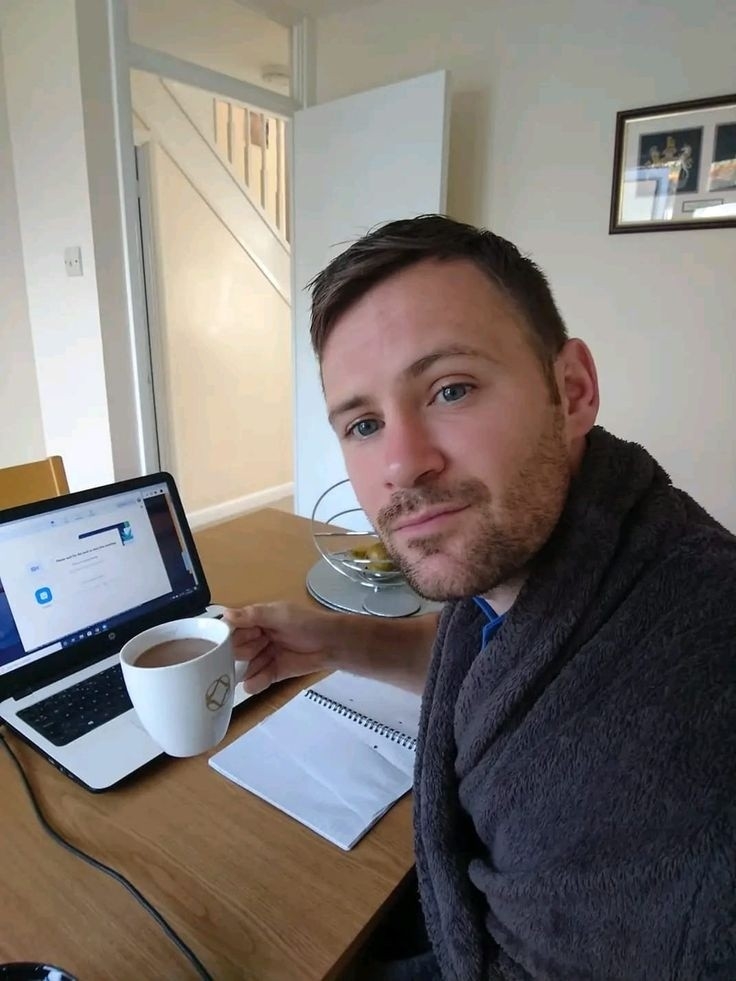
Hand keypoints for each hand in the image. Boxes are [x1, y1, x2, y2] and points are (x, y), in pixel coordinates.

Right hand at [224, 603, 342, 694]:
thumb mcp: (280, 614)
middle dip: (241, 652)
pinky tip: (252, 684)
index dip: (229, 636)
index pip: (233, 629)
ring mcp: (264, 657)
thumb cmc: (307, 623)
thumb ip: (253, 615)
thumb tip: (225, 614)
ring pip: (245, 667)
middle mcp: (257, 639)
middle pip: (237, 650)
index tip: (224, 641)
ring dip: (246, 669)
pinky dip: (254, 683)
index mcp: (257, 620)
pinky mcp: (273, 673)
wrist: (332, 642)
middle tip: (253, 649)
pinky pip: (258, 680)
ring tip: (250, 668)